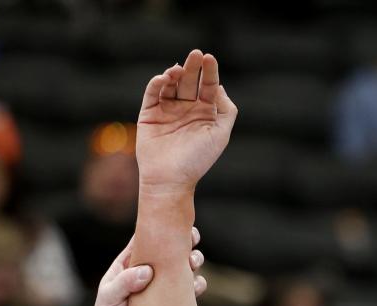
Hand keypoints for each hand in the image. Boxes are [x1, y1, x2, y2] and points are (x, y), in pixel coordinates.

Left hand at [93, 228, 206, 305]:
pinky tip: (196, 286)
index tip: (175, 224)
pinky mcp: (173, 302)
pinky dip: (197, 285)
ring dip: (194, 260)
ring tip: (193, 263)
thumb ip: (124, 283)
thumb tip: (147, 271)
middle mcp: (150, 270)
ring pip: (183, 266)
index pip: (147, 238)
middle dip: (185, 241)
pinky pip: (190, 290)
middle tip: (193, 239)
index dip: (162, 228)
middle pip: (170, 249)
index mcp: (131, 262)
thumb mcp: (109, 298)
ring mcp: (163, 286)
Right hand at [136, 49, 237, 194]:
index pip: (208, 86)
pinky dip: (157, 82)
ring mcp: (167, 110)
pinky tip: (165, 78)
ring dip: (174, 73)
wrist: (170, 179)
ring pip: (171, 84)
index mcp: (204, 113)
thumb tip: (219, 86)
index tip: (209, 58)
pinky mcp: (149, 114)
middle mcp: (186, 109)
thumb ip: (227, 110)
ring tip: (178, 70)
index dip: (209, 71)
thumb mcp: (220, 135)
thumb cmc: (197, 160)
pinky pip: (152, 93)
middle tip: (195, 55)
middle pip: (190, 81)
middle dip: (192, 67)